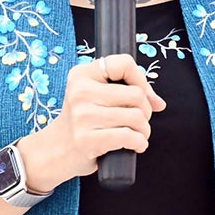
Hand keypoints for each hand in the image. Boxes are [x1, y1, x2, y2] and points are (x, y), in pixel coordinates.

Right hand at [24, 54, 167, 192]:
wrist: (55, 150)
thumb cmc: (81, 122)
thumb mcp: (93, 96)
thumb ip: (125, 92)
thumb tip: (159, 103)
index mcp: (82, 75)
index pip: (124, 63)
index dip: (142, 80)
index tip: (143, 96)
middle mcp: (80, 92)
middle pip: (136, 95)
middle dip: (145, 111)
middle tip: (135, 120)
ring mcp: (83, 116)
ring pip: (137, 117)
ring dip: (144, 130)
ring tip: (134, 134)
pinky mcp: (88, 139)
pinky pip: (130, 136)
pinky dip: (139, 143)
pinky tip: (135, 145)